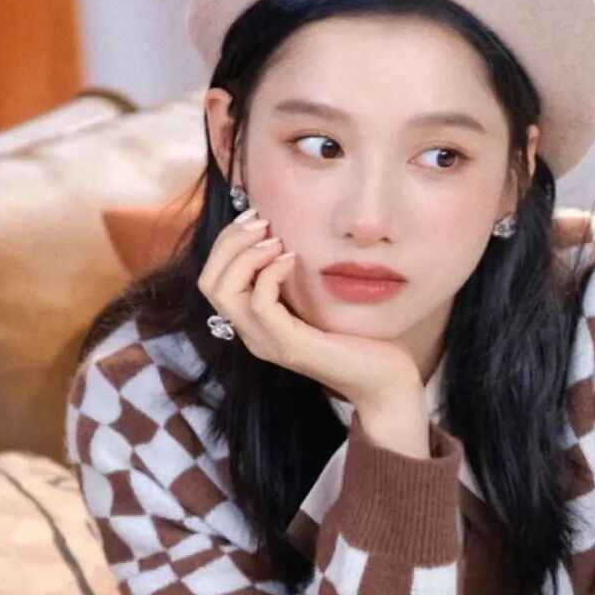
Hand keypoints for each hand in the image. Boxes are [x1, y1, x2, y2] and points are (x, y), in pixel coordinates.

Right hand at [197, 207, 423, 412]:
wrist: (385, 379)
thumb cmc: (358, 336)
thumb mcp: (316, 298)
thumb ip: (294, 276)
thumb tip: (282, 231)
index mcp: (255, 322)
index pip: (214, 278)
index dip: (227, 241)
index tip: (256, 216)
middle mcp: (253, 335)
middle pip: (209, 283)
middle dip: (229, 242)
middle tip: (261, 222)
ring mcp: (268, 342)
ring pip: (224, 292)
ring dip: (246, 255)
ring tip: (275, 240)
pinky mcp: (288, 346)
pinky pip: (259, 304)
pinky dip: (270, 274)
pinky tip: (293, 260)